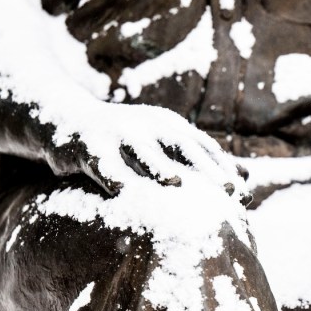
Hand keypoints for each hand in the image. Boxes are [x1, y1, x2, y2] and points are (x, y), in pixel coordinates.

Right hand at [45, 103, 249, 203]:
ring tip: (175, 183)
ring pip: (141, 151)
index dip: (222, 168)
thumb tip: (247, 177)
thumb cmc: (124, 140)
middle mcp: (147, 125)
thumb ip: (200, 160)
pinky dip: (112, 174)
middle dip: (204, 168)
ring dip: (159, 164)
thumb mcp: (164, 144)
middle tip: (225, 191)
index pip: (202, 147)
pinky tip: (123, 190)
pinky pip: (102, 162)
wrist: (64, 118)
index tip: (243, 193)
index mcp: (169, 126)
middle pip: (181, 146)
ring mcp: (117, 132)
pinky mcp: (88, 144)